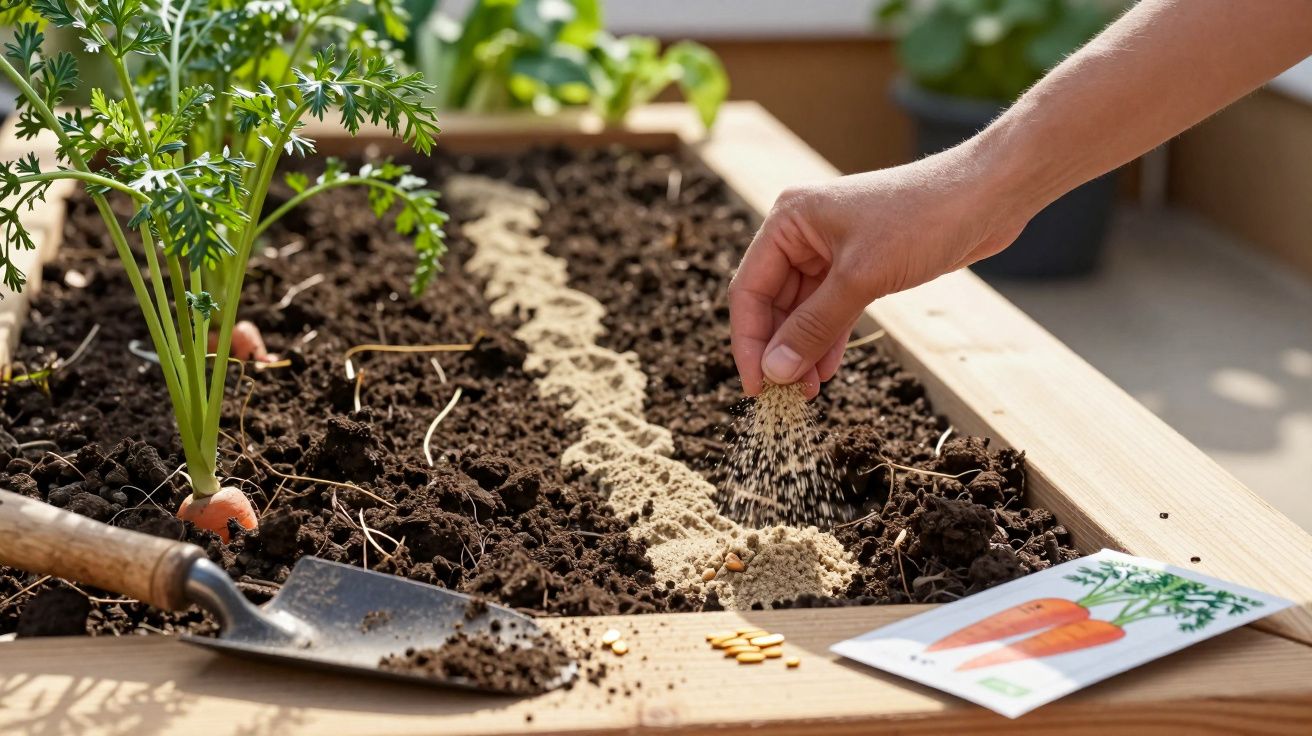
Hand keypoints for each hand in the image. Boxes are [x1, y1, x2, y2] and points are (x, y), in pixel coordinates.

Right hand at [728, 145, 1029, 397]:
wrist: (988, 194)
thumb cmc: (923, 219)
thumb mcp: (862, 278)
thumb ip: (814, 326)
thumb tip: (774, 371)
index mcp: (788, 220)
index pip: (750, 290)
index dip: (749, 342)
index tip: (756, 388)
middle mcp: (802, 233)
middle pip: (772, 302)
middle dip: (778, 349)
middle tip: (784, 395)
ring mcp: (831, 249)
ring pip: (801, 310)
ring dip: (801, 349)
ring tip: (806, 391)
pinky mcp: (860, 264)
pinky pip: (830, 309)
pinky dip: (827, 338)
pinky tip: (826, 370)